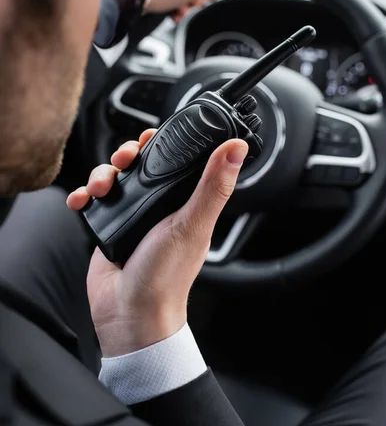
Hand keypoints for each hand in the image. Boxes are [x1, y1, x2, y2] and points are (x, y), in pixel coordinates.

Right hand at [67, 130, 247, 356]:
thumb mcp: (192, 224)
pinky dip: (83, 195)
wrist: (130, 314)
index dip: (163, 144)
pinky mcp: (108, 226)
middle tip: (123, 161)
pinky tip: (81, 201)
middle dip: (126, 155)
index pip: (174, 160)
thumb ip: (214, 186)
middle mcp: (158, 206)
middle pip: (139, 164)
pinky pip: (92, 201)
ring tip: (100, 188)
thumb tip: (237, 149)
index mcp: (183, 201)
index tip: (151, 137)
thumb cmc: (166, 277)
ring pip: (114, 177)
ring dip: (102, 174)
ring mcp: (131, 215)